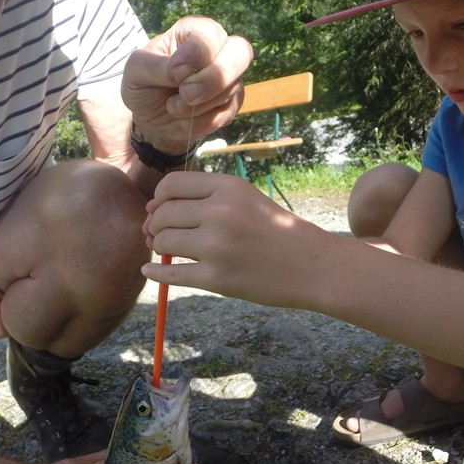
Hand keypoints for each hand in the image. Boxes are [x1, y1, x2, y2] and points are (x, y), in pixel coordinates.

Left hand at [122, 16, 252, 153]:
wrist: (151, 119)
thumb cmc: (144, 85)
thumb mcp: (136, 70)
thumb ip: (155, 66)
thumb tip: (182, 72)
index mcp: (194, 31)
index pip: (209, 34)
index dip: (195, 54)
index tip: (173, 73)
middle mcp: (219, 49)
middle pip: (241, 52)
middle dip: (214, 78)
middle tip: (186, 94)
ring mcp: (230, 76)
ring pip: (231, 88)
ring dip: (198, 105)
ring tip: (173, 106)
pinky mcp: (233, 102)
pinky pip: (228, 112)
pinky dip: (203, 121)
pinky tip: (187, 117)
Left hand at [142, 172, 325, 306]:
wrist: (312, 266)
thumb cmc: (278, 231)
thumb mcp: (246, 198)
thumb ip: (206, 198)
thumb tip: (153, 210)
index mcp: (228, 187)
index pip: (171, 185)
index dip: (159, 199)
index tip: (160, 210)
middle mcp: (220, 213)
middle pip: (163, 215)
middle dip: (156, 226)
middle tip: (160, 235)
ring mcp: (217, 246)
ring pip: (163, 242)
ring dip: (159, 248)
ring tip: (167, 252)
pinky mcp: (216, 278)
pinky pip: (170, 274)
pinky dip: (155, 273)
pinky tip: (151, 271)